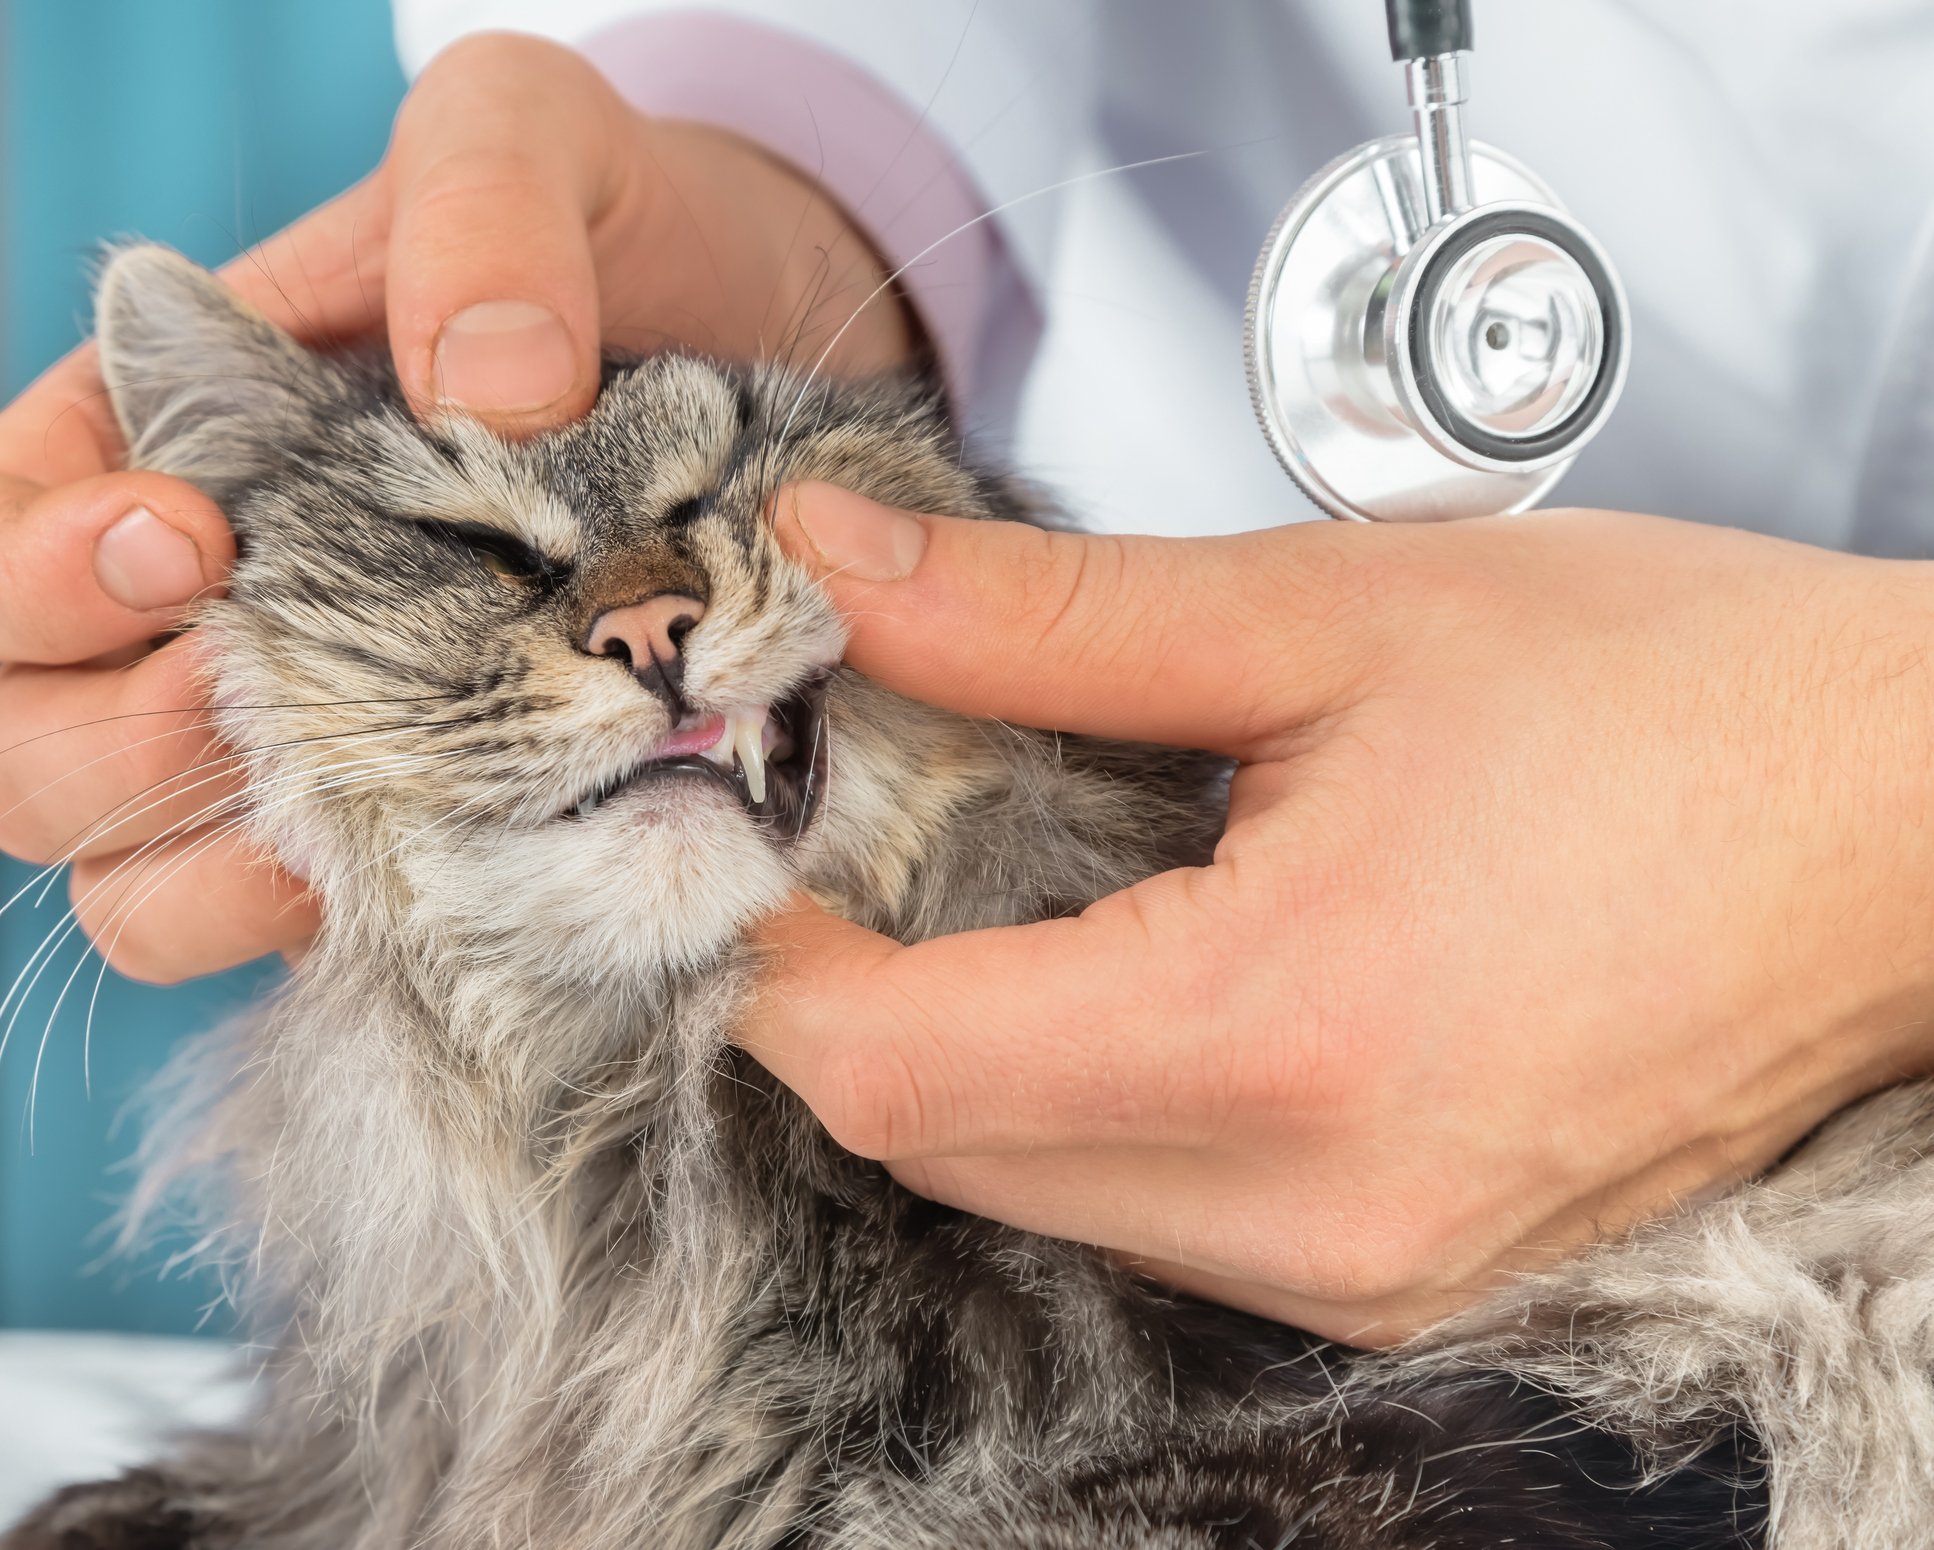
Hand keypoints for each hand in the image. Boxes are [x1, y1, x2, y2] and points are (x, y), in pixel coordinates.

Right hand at [0, 32, 914, 982]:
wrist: (756, 353)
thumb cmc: (613, 233)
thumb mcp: (536, 144)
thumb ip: (484, 213)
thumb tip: (483, 384)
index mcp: (158, 438)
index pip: (1, 538)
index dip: (34, 572)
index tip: (184, 544)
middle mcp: (201, 608)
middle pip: (21, 739)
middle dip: (107, 740)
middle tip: (255, 690)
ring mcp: (299, 732)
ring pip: (130, 879)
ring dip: (203, 873)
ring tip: (343, 817)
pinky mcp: (420, 819)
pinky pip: (301, 926)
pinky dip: (336, 926)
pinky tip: (452, 876)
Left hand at [742, 483, 1933, 1345]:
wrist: (1901, 824)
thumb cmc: (1678, 707)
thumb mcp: (1333, 614)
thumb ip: (1047, 616)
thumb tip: (850, 571)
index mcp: (1281, 1031)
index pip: (898, 1068)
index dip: (775, 965)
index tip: (755, 860)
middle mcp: (1318, 1203)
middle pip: (946, 1146)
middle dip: (860, 1007)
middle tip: (865, 854)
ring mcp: (1367, 1267)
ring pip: (1043, 1193)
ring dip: (976, 1056)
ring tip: (1012, 895)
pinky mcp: (1404, 1271)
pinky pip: (1162, 1213)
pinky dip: (1095, 1102)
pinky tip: (1143, 975)